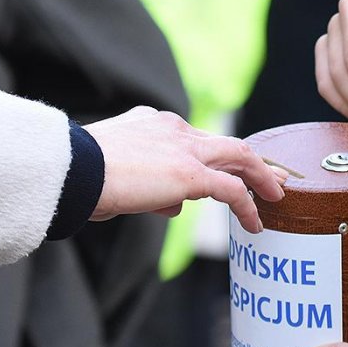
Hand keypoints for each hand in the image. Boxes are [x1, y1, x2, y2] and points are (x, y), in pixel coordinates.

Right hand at [85, 107, 284, 232]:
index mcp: (153, 123)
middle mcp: (173, 129)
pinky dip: (248, 206)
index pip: (194, 140)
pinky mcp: (190, 175)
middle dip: (253, 160)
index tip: (228, 171)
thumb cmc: (80, 176)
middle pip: (225, 143)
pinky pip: (231, 190)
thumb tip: (174, 205)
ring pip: (239, 157)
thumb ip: (150, 186)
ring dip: (262, 177)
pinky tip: (255, 224)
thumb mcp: (118, 175)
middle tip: (274, 176)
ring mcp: (184, 150)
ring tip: (276, 196)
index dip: (214, 157)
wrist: (71, 170)